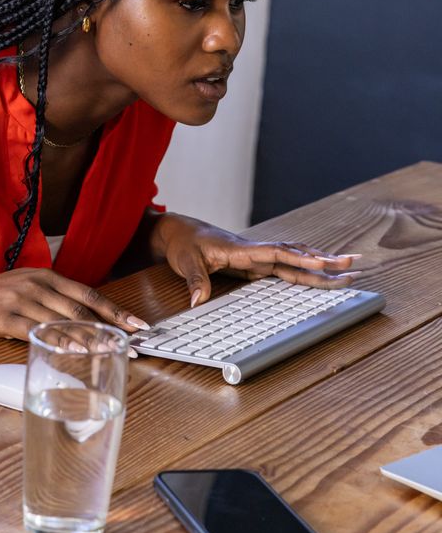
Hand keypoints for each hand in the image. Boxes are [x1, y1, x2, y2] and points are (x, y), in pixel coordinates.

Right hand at [0, 268, 149, 341]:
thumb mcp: (28, 289)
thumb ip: (53, 300)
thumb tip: (86, 320)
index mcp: (47, 276)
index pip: (88, 292)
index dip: (114, 309)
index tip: (135, 324)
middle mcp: (37, 284)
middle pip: (80, 307)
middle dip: (108, 327)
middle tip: (130, 343)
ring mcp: (21, 299)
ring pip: (62, 319)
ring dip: (88, 337)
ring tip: (109, 350)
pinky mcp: (5, 316)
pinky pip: (37, 330)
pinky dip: (57, 340)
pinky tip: (73, 350)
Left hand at [154, 213, 361, 306]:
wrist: (178, 231)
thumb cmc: (182, 244)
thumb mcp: (185, 261)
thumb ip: (194, 280)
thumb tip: (198, 300)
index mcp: (242, 249)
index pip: (277, 252)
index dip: (299, 258)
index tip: (322, 262)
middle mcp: (255, 251)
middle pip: (295, 255)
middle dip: (324, 261)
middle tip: (353, 263)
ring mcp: (258, 256)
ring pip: (295, 258)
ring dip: (320, 263)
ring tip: (348, 266)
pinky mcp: (256, 263)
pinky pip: (286, 265)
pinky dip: (305, 267)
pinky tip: (320, 271)